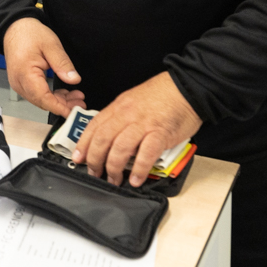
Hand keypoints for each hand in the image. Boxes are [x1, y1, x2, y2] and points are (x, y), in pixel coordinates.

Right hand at [2, 17, 85, 116]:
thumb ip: (63, 64)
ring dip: (58, 101)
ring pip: (40, 100)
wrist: (14, 27)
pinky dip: (51, 95)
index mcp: (25, 74)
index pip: (43, 98)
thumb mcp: (51, 45)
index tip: (74, 111)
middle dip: (62, 105)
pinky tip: (64, 93)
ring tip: (76, 97)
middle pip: (42, 102)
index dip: (60, 107)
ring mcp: (19, 84)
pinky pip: (37, 94)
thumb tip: (74, 80)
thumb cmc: (30, 34)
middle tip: (81, 103)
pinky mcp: (21, 82)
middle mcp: (19, 83)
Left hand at [73, 71, 201, 187]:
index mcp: (120, 106)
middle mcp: (128, 114)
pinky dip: (138, 169)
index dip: (83, 143)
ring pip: (119, 148)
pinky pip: (145, 154)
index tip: (78, 157)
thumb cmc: (163, 94)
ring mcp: (144, 124)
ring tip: (114, 180)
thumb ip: (122, 118)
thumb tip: (112, 139)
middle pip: (103, 139)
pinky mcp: (161, 133)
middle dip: (95, 159)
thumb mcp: (134, 100)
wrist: (188, 86)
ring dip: (113, 168)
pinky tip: (135, 179)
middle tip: (94, 173)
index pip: (95, 126)